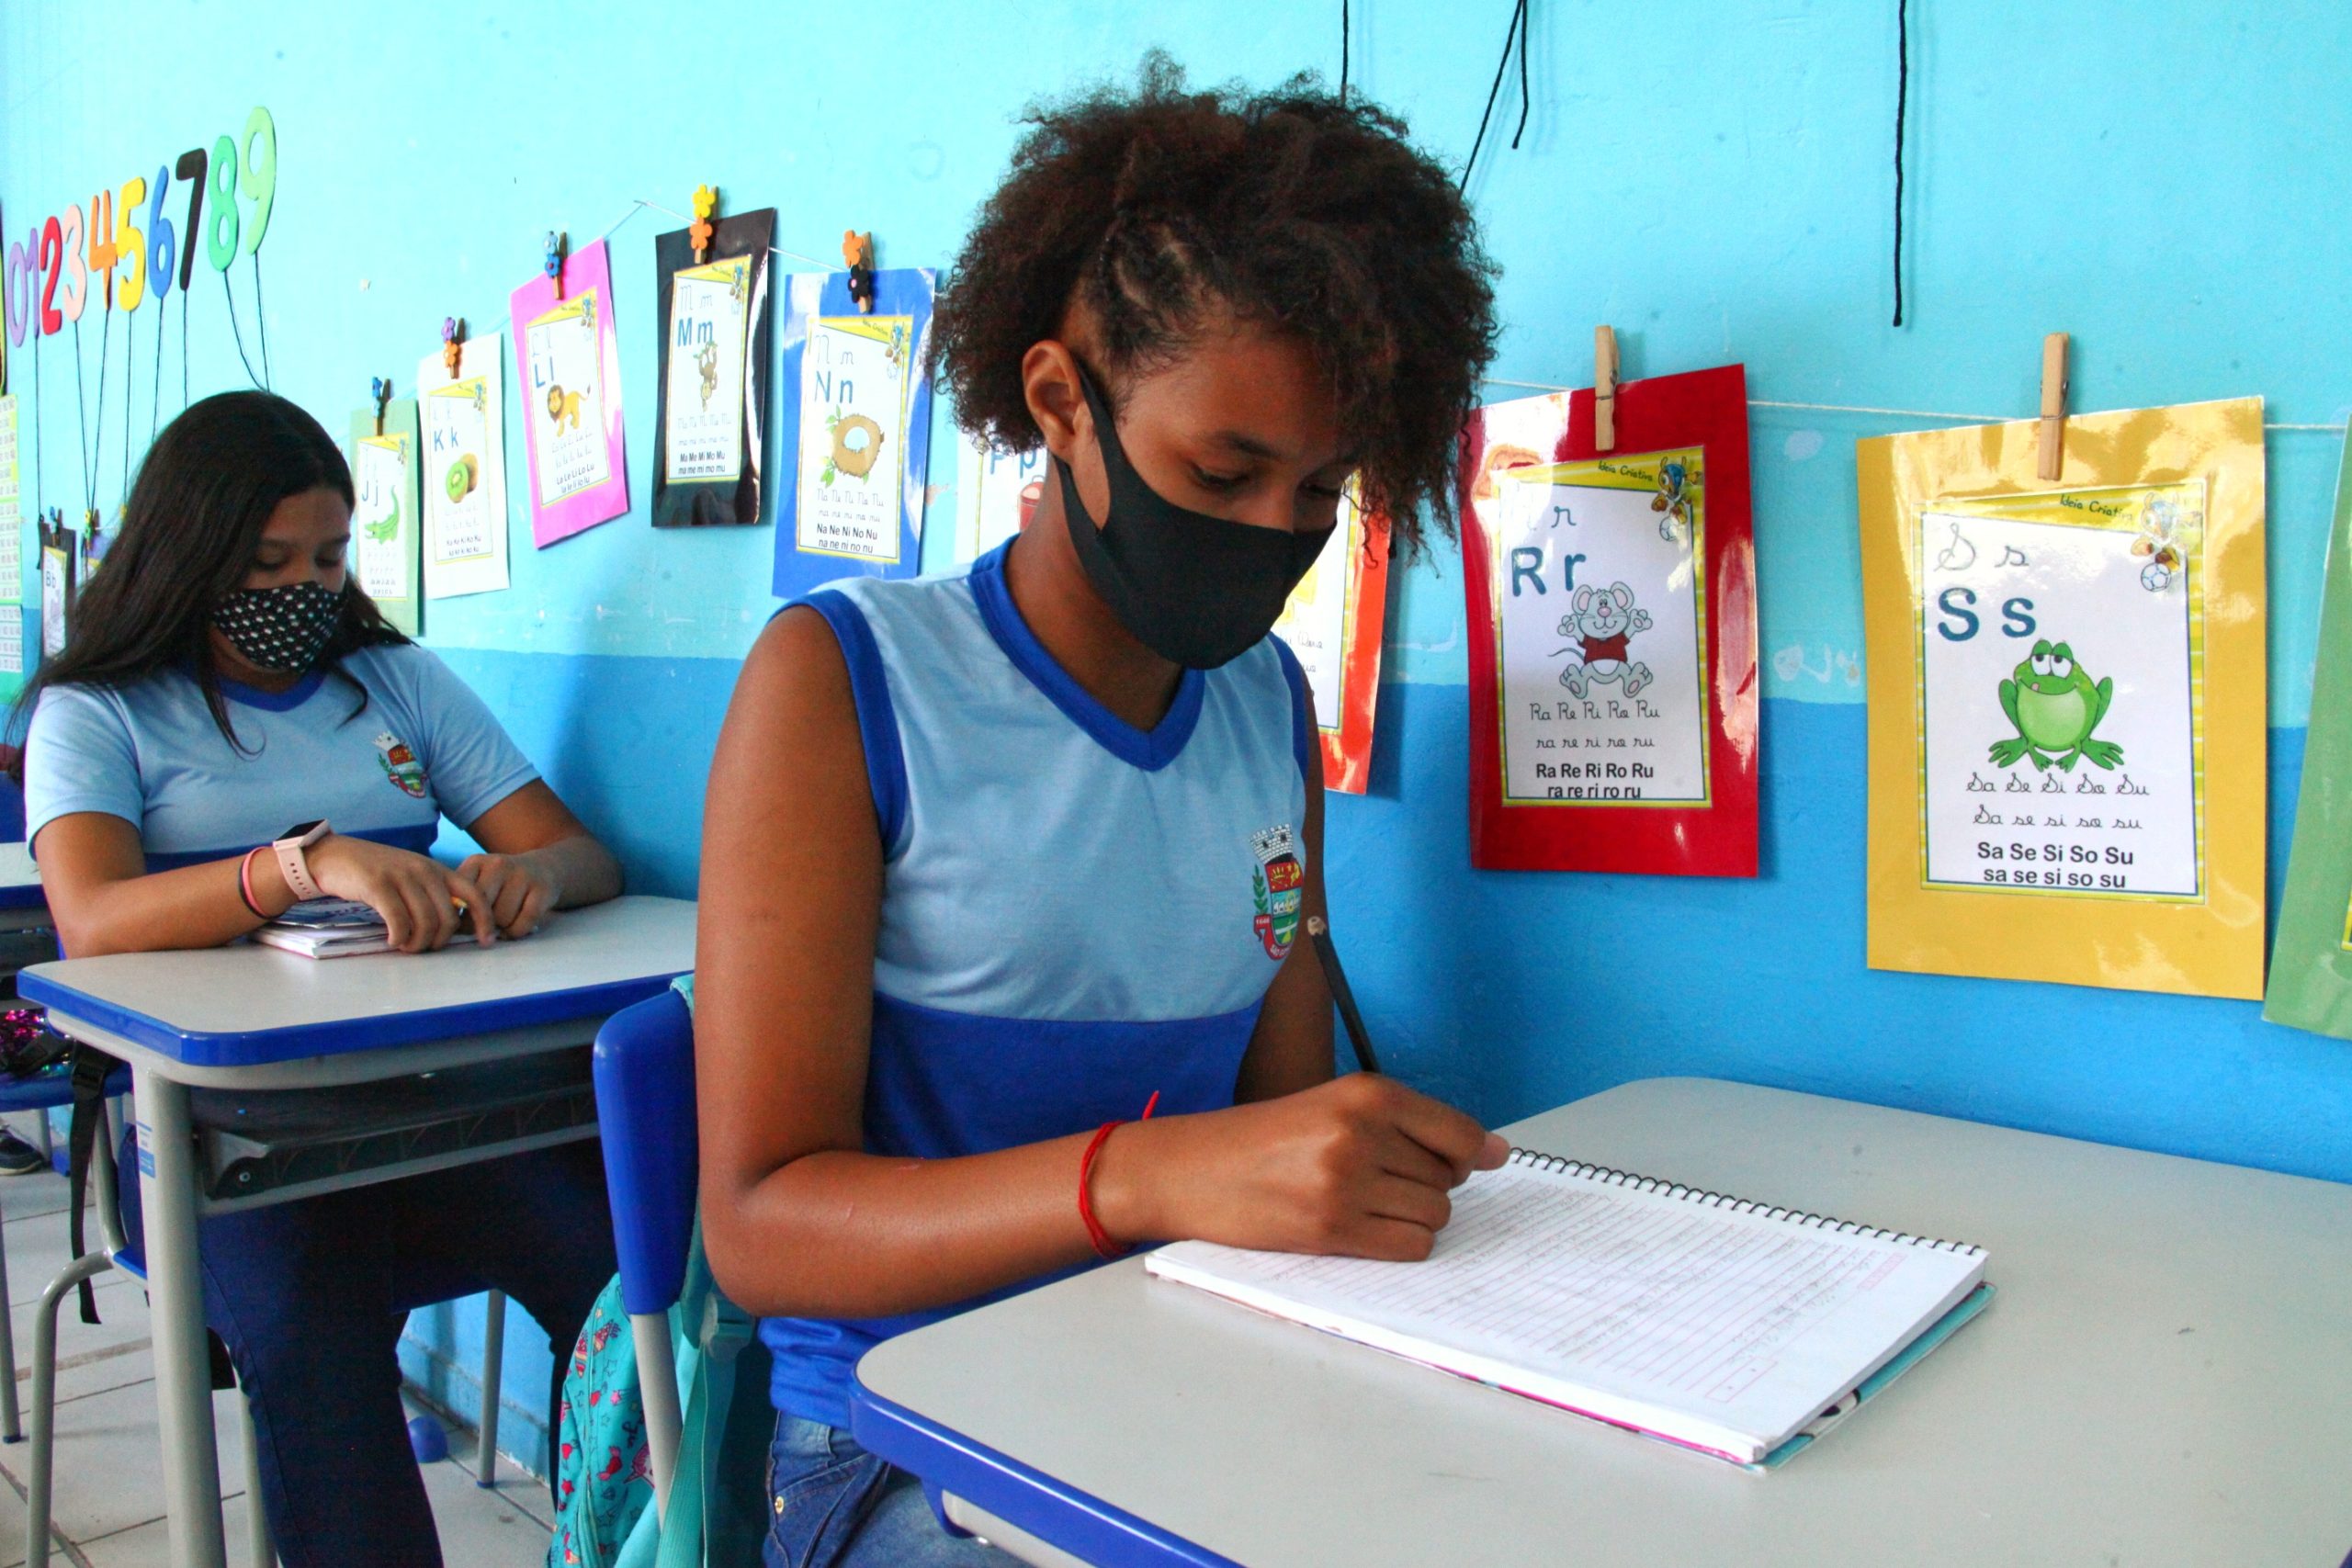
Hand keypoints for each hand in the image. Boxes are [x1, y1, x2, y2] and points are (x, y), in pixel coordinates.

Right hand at [306, 835, 491, 952]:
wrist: (336, 855)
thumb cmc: (378, 872)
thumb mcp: (413, 876)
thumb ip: (434, 894)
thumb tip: (452, 927)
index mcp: (438, 870)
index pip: (474, 895)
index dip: (485, 920)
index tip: (486, 941)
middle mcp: (424, 871)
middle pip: (448, 918)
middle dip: (438, 941)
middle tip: (423, 947)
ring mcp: (402, 877)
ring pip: (425, 923)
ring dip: (417, 943)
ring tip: (405, 945)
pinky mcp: (378, 885)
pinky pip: (399, 921)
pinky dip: (399, 937)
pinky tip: (393, 940)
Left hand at [454, 852, 560, 938]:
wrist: (543, 868)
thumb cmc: (503, 884)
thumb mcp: (479, 881)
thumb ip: (463, 899)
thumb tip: (454, 929)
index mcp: (476, 862)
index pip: (461, 898)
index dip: (462, 918)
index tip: (468, 925)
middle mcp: (498, 864)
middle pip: (482, 909)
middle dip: (482, 925)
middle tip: (487, 926)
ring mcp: (522, 875)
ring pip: (502, 918)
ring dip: (502, 928)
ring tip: (505, 921)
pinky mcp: (542, 890)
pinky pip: (523, 923)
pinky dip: (517, 932)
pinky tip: (516, 927)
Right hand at [1092, 1074, 1508, 1261]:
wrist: (1191, 1169)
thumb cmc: (1264, 1139)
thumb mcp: (1333, 1106)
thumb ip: (1410, 1124)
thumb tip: (1495, 1153)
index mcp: (1366, 1093)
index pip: (1460, 1133)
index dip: (1472, 1155)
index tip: (1474, 1163)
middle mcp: (1361, 1132)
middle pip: (1448, 1179)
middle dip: (1425, 1185)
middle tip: (1376, 1180)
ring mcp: (1347, 1182)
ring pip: (1434, 1214)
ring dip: (1412, 1216)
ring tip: (1364, 1203)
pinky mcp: (1332, 1228)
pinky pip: (1409, 1246)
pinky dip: (1398, 1243)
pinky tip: (1362, 1229)